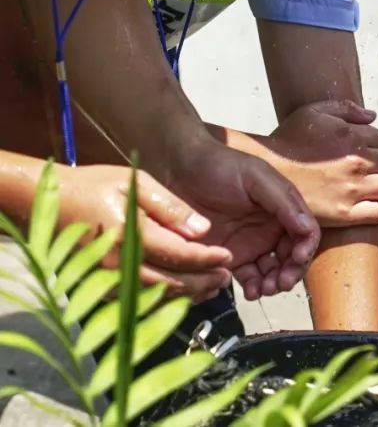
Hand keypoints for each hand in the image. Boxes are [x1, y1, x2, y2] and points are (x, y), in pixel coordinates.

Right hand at [57, 165, 232, 302]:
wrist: (44, 202)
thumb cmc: (92, 186)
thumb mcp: (135, 183)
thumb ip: (171, 207)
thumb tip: (204, 230)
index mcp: (130, 236)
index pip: (180, 256)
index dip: (208, 259)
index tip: (228, 257)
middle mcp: (117, 265)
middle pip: (171, 284)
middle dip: (203, 283)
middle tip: (226, 278)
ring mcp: (105, 281)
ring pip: (154, 297)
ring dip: (186, 296)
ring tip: (211, 287)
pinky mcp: (97, 288)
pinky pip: (136, 300)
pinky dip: (162, 299)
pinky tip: (181, 292)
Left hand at [162, 141, 320, 301]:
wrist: (177, 169)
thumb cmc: (220, 166)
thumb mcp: (256, 177)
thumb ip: (283, 202)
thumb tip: (308, 229)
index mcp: (283, 209)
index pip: (305, 234)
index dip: (305, 250)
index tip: (297, 259)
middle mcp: (271, 228)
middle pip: (292, 258)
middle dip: (290, 273)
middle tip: (281, 283)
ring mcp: (250, 244)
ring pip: (271, 272)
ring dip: (272, 284)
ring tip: (263, 289)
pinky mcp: (229, 256)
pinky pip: (245, 278)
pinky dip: (252, 287)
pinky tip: (249, 291)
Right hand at [263, 100, 377, 228]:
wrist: (265, 173)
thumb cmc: (288, 140)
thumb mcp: (314, 112)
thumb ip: (346, 109)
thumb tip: (372, 117)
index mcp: (352, 137)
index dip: (373, 145)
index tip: (363, 152)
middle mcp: (356, 162)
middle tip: (368, 170)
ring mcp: (352, 190)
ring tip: (373, 188)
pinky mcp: (346, 214)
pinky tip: (375, 206)